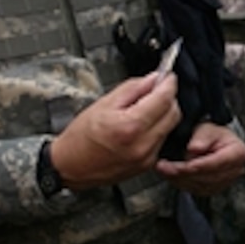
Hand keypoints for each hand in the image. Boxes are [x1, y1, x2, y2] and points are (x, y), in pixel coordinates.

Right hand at [50, 73, 180, 189]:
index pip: (164, 99)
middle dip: (168, 99)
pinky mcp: (146, 165)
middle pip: (173, 114)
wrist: (70, 166)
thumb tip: (153, 79)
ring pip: (169, 128)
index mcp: (130, 126)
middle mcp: (142, 145)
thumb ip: (132, 88)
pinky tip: (141, 126)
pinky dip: (156, 130)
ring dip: (162, 115)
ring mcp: (146, 158)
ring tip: (142, 110)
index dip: (169, 84)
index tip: (168, 77)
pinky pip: (161, 141)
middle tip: (155, 91)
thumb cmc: (81, 137)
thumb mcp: (104, 103)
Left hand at [155, 122, 244, 194]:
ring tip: (165, 169)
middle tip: (165, 167)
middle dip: (185, 173)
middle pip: (208, 177)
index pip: (217, 163)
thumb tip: (194, 149)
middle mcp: (235, 170)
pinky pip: (197, 190)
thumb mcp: (207, 128)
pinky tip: (172, 175)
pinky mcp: (214, 188)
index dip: (199, 165)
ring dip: (181, 179)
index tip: (183, 164)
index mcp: (238, 153)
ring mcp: (225, 181)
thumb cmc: (211, 134)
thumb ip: (202, 137)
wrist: (210, 141)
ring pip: (201, 186)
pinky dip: (182, 184)